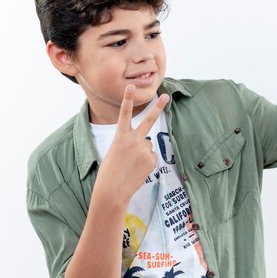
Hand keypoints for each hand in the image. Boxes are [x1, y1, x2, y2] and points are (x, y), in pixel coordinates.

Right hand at [92, 85, 169, 202]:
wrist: (112, 191)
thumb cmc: (110, 172)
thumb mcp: (115, 152)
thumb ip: (130, 143)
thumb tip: (146, 144)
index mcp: (120, 137)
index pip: (124, 114)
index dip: (127, 99)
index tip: (130, 86)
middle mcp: (134, 140)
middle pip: (148, 120)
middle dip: (158, 107)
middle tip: (166, 95)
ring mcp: (144, 150)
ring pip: (147, 145)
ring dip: (142, 152)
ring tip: (131, 164)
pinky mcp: (152, 160)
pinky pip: (151, 157)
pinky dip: (145, 163)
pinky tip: (137, 170)